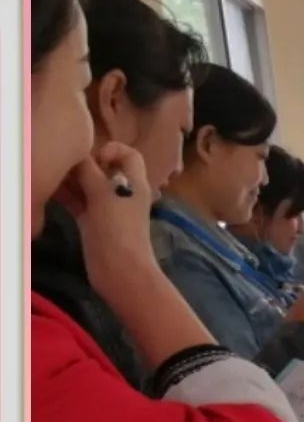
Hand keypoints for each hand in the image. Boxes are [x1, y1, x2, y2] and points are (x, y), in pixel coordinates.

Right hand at [58, 143, 159, 301]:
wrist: (120, 270)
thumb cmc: (118, 228)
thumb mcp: (103, 193)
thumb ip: (89, 171)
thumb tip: (78, 154)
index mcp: (135, 183)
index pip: (130, 155)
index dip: (113, 150)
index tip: (96, 159)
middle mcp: (122, 193)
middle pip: (103, 168)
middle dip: (84, 164)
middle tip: (66, 167)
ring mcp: (107, 209)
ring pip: (87, 185)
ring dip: (70, 179)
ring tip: (53, 176)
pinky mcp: (93, 222)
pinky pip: (78, 202)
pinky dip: (66, 195)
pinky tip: (50, 191)